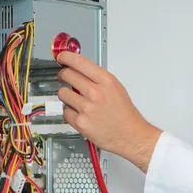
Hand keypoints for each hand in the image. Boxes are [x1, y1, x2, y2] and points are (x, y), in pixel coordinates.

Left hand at [56, 51, 161, 172]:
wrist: (130, 135)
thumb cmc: (125, 113)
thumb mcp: (116, 88)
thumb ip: (98, 79)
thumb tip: (80, 70)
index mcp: (106, 81)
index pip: (79, 62)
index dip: (65, 57)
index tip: (61, 57)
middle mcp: (95, 92)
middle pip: (66, 74)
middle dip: (63, 75)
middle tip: (64, 78)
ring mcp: (87, 108)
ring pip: (62, 93)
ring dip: (66, 95)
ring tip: (76, 100)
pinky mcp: (80, 122)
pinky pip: (65, 111)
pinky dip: (70, 113)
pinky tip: (80, 114)